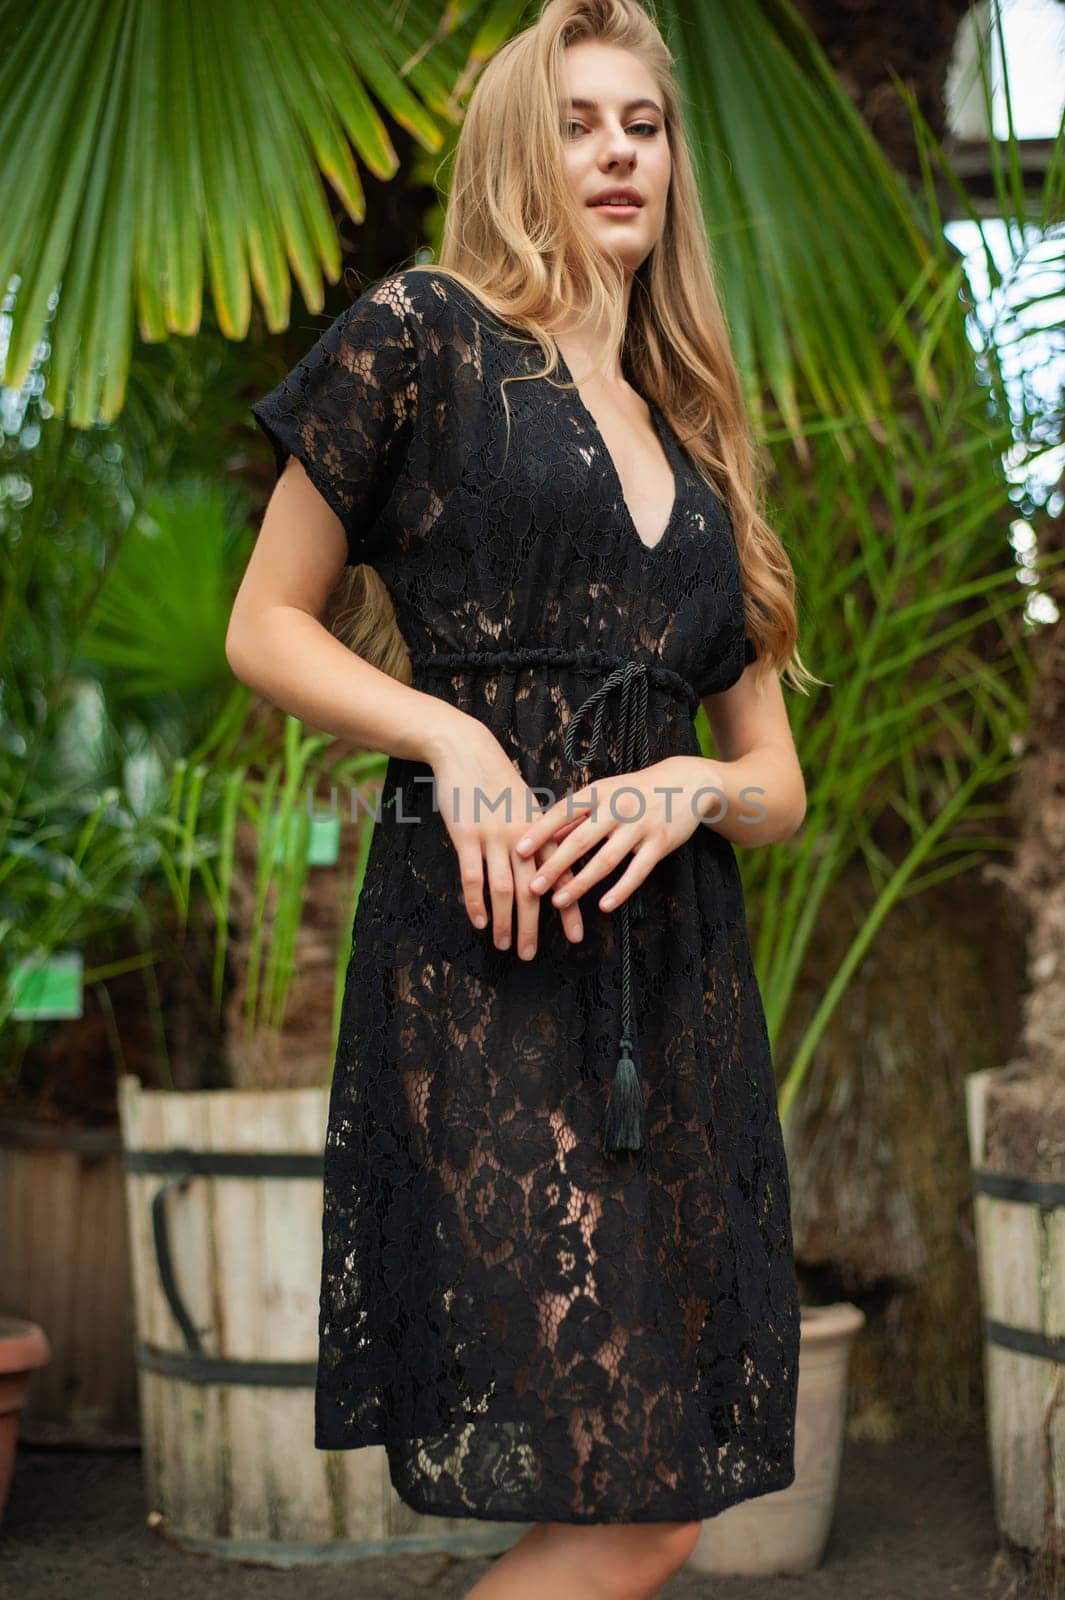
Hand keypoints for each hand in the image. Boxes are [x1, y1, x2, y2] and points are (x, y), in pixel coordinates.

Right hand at [430, 717, 583, 955]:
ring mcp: (494, 836)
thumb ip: (540, 836)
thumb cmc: (498, 782)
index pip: (562, 876)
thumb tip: (552, 867)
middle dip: (533, 926)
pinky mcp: (467, 835)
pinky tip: (478, 922)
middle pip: (532, 890)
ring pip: (503, 889)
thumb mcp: (527, 806)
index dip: (570, 908)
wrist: (467, 752)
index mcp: (543, 831)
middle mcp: (523, 837)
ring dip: (505, 921)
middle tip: (531, 955)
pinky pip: (473, 876)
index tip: (576, 937)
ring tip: (504, 946)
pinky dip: (475, 903)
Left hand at [513, 756, 711, 914]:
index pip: (563, 812)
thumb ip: (575, 814)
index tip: (519, 851)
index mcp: (598, 792)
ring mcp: (640, 826)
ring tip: (558, 902)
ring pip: (606, 860)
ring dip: (580, 883)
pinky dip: (620, 890)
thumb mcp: (604, 792)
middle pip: (580, 840)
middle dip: (554, 865)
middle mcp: (617, 807)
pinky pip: (637, 872)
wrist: (686, 783)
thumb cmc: (635, 790)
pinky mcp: (660, 843)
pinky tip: (604, 907)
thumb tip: (543, 836)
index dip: (540, 832)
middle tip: (532, 887)